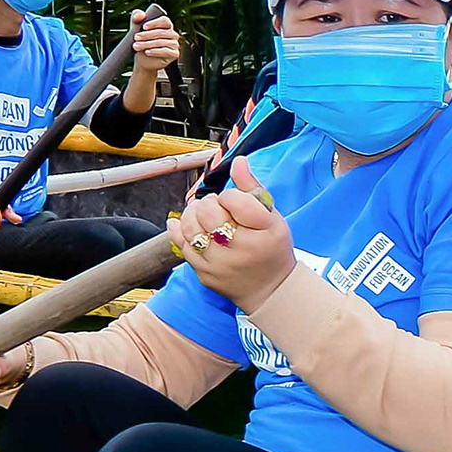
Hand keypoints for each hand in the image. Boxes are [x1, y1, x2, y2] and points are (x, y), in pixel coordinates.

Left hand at [125, 9, 182, 80]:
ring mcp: (175, 44)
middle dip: (147, 35)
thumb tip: (140, 14)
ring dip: (147, 44)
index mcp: (166, 26)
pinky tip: (147, 52)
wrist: (143, 60)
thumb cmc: (141, 43)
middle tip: (136, 38)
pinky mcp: (174, 54)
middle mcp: (172, 34)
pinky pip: (166, 51)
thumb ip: (136, 18)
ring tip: (136, 46)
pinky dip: (155, 51)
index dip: (155, 23)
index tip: (144, 26)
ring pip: (162, 42)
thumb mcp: (136, 28)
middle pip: (162, 32)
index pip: (165, 21)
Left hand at [169, 159, 294, 305]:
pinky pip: (183, 247)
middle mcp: (242, 249)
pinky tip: (182, 224)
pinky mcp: (205, 274)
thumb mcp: (272, 216)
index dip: (229, 196)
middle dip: (208, 204)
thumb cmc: (272, 248)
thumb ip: (253, 188)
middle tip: (216, 207)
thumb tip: (238, 162)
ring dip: (192, 215)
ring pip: (191, 229)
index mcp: (264, 231)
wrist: (270, 290)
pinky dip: (179, 231)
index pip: (234, 200)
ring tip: (202, 216)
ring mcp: (221, 264)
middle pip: (208, 214)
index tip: (233, 201)